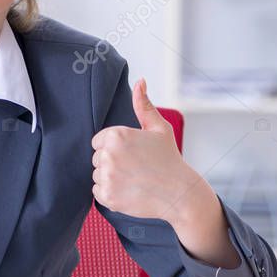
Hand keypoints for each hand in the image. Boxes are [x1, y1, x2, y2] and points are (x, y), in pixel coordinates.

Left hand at [90, 77, 207, 226]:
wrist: (179, 193)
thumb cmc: (169, 158)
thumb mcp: (159, 128)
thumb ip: (143, 105)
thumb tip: (140, 81)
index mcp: (116, 135)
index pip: (99, 141)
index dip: (115, 147)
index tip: (132, 153)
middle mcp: (108, 155)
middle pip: (97, 158)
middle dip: (112, 162)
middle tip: (136, 167)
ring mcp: (107, 177)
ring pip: (97, 175)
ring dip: (110, 178)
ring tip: (133, 179)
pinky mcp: (107, 196)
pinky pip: (97, 192)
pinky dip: (110, 193)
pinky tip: (129, 190)